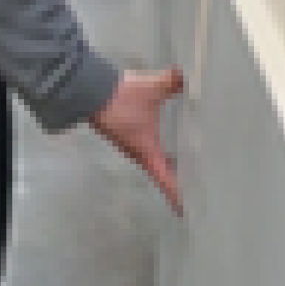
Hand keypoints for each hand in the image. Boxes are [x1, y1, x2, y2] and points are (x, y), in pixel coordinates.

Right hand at [89, 67, 184, 213]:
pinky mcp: (123, 133)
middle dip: (173, 180)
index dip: (174, 194)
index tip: (184, 209)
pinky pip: (144, 147)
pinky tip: (163, 141)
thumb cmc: (124, 98)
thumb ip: (172, 82)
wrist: (92, 91)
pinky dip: (156, 150)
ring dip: (164, 165)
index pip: (164, 179)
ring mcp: (129, 143)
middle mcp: (138, 152)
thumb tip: (184, 76)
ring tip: (183, 165)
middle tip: (192, 185)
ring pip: (150, 160)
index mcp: (147, 151)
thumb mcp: (153, 88)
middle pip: (158, 172)